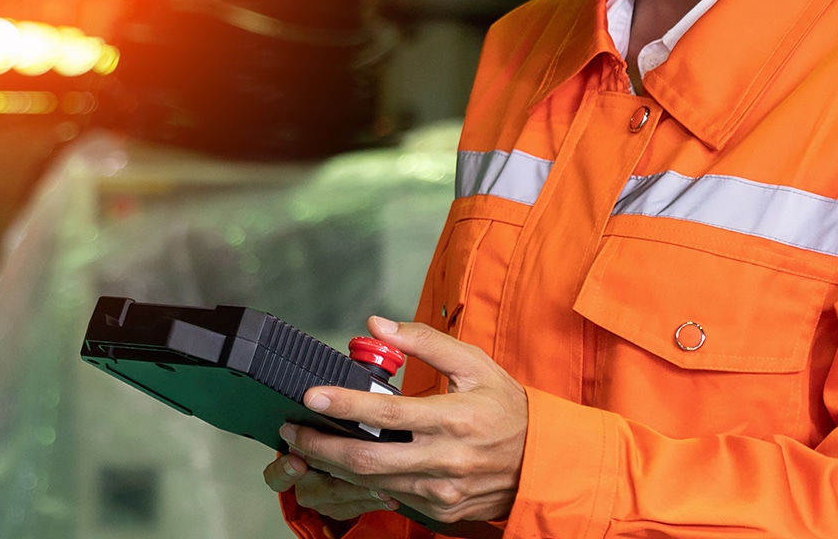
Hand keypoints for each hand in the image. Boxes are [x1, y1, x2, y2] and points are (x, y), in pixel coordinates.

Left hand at [278, 317, 528, 524]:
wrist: (545, 461)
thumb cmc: (507, 408)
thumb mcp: (474, 364)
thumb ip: (425, 342)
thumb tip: (376, 325)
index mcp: (454, 419)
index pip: (387, 413)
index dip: (345, 404)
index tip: (312, 395)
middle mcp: (446, 460)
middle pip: (368, 459)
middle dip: (321, 446)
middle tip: (292, 431)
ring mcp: (443, 491)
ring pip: (374, 483)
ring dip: (335, 467)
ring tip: (308, 447)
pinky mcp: (442, 511)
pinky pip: (393, 498)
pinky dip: (364, 483)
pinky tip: (345, 466)